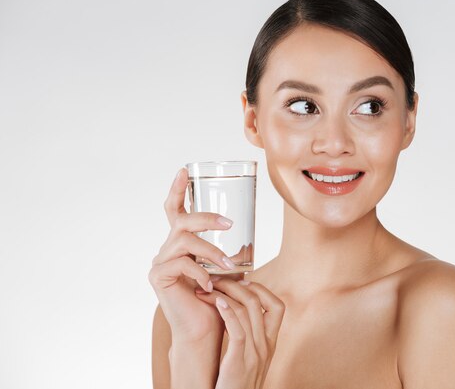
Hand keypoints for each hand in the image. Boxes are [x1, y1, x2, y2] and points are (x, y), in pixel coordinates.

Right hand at [148, 167, 240, 342]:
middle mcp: (167, 249)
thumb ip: (230, 253)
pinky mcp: (158, 277)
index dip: (178, 189)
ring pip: (184, 241)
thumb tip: (249, 241)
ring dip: (210, 250)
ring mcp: (160, 262)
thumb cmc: (217, 300)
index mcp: (181, 243)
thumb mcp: (226, 271)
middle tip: (228, 223)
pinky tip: (210, 285)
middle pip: (181, 221)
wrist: (205, 330)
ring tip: (228, 265)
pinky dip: (200, 272)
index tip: (184, 170)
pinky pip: (181, 264)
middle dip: (205, 217)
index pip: (175, 210)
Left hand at [195, 277, 285, 388]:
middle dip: (237, 285)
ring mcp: (254, 354)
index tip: (242, 283)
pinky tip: (217, 303)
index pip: (278, 306)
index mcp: (270, 343)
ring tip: (207, 289)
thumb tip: (236, 312)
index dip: (262, 289)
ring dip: (225, 294)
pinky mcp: (239, 362)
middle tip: (217, 279)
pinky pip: (238, 330)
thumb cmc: (234, 384)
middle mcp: (266, 346)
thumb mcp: (249, 358)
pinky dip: (227, 312)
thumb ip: (248, 337)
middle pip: (259, 302)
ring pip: (246, 311)